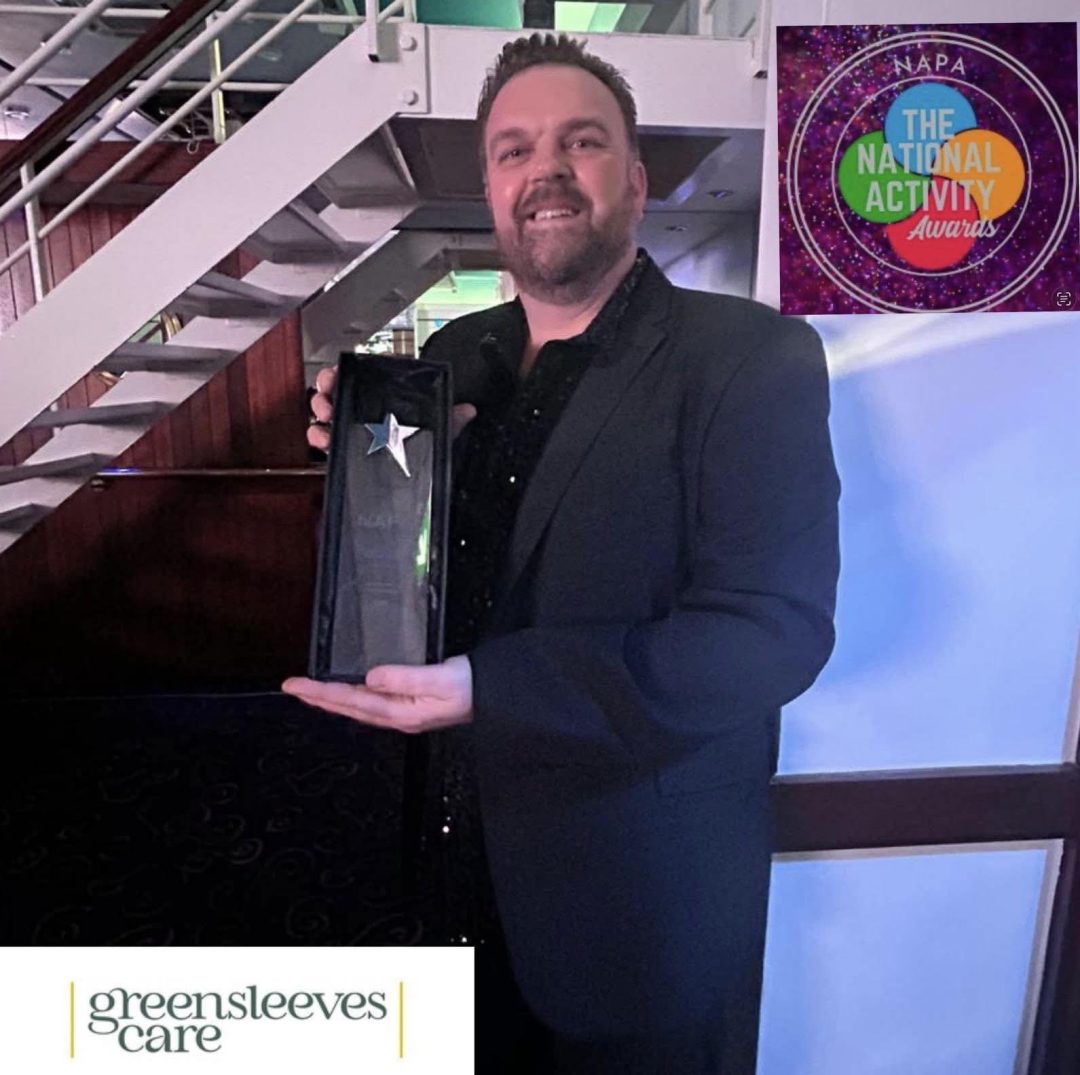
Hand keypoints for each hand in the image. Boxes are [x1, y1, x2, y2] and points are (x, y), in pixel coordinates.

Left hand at [282, 655, 472, 733]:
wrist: (495, 695)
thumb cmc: (472, 687)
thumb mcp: (440, 680)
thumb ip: (407, 678)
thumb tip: (371, 676)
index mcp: (401, 712)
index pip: (352, 701)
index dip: (322, 692)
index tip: (296, 685)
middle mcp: (398, 716)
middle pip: (349, 707)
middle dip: (318, 698)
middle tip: (291, 687)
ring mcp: (403, 713)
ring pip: (357, 707)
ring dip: (332, 699)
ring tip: (310, 691)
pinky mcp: (410, 706)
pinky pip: (370, 704)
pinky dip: (351, 697)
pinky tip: (347, 693)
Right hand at [307, 365, 476, 452]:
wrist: (411, 487)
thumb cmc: (425, 450)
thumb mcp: (437, 433)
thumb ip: (450, 420)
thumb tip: (468, 410)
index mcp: (393, 400)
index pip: (372, 375)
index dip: (356, 369)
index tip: (345, 370)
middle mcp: (372, 411)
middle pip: (344, 387)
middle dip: (331, 385)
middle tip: (328, 390)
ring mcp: (357, 427)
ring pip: (331, 408)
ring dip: (322, 406)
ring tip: (325, 413)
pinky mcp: (346, 446)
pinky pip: (327, 436)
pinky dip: (319, 435)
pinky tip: (321, 437)